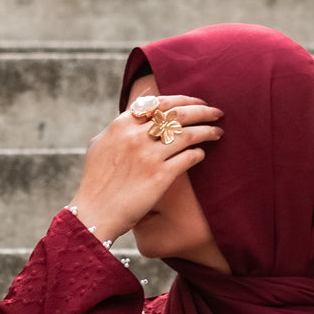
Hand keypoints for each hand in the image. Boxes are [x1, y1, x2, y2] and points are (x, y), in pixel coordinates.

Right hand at [66, 94, 223, 243]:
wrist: (95, 213)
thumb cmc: (95, 181)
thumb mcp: (99, 144)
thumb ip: (119, 126)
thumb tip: (138, 108)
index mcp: (122, 124)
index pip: (160, 103)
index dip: (184, 100)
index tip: (198, 102)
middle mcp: (136, 136)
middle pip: (178, 114)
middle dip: (202, 111)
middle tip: (218, 112)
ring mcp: (149, 156)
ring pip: (188, 135)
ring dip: (207, 131)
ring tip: (218, 132)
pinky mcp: (160, 177)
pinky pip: (188, 159)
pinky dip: (198, 154)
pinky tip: (202, 154)